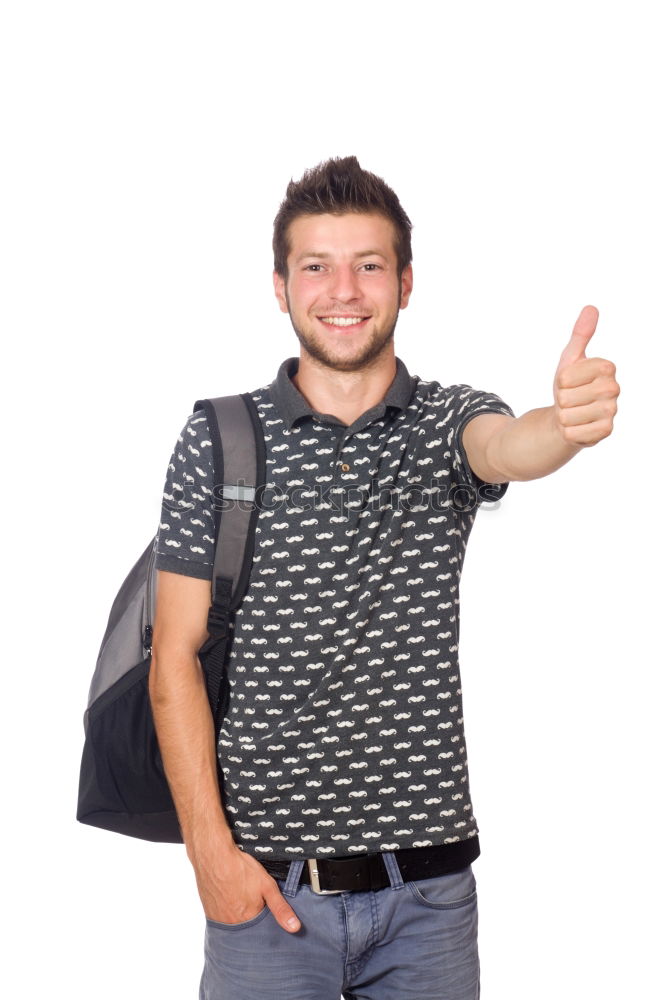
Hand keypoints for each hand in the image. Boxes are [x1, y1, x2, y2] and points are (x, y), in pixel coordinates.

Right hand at [190, 841, 300, 933]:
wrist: (213, 856)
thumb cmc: (240, 869)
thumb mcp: (267, 886)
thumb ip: (280, 908)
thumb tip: (295, 928)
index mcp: (248, 921)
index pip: (261, 933)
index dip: (265, 924)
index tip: (267, 915)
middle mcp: (231, 925)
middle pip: (246, 930)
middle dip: (252, 921)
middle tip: (252, 902)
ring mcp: (218, 920)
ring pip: (233, 925)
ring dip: (238, 917)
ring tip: (241, 900)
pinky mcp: (209, 912)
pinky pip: (221, 920)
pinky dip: (227, 912)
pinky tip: (230, 899)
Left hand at [552, 305, 619, 446]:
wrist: (568, 417)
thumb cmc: (569, 386)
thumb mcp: (570, 359)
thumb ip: (580, 335)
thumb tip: (591, 308)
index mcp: (606, 367)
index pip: (567, 377)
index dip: (561, 382)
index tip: (568, 382)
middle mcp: (614, 389)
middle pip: (566, 398)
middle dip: (561, 400)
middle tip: (570, 399)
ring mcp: (612, 412)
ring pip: (569, 416)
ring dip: (564, 417)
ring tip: (573, 412)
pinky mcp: (606, 432)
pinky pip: (574, 433)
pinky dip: (569, 431)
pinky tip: (577, 427)